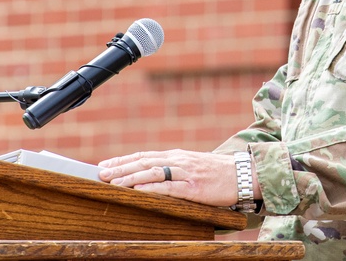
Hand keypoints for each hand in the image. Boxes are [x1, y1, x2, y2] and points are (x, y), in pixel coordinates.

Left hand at [98, 149, 254, 206]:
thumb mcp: (194, 166)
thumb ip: (175, 169)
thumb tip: (153, 175)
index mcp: (177, 156)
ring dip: (130, 176)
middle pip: (143, 162)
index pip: (144, 156)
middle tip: (101, 172)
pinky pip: (168, 187)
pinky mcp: (193, 187)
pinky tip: (138, 190)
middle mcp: (178, 161)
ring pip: (152, 172)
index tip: (106, 164)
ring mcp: (185, 173)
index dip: (123, 160)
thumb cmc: (219, 173)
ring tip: (113, 180)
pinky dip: (151, 188)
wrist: (244, 175)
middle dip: (120, 167)